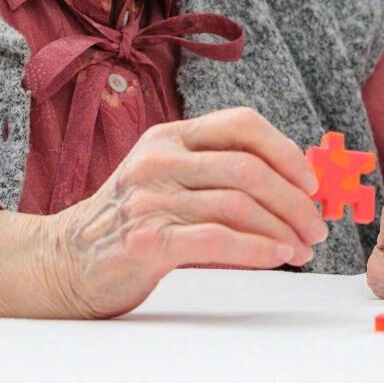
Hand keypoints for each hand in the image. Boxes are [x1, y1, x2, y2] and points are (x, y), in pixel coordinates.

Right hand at [0, 107, 328, 317]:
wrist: (66, 259)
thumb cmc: (132, 220)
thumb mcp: (170, 178)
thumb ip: (219, 173)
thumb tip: (295, 187)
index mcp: (171, 136)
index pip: (242, 124)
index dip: (286, 150)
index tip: (312, 181)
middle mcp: (160, 159)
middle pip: (248, 169)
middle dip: (294, 200)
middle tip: (317, 225)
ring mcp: (150, 198)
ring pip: (238, 204)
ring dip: (282, 229)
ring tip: (302, 248)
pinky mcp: (147, 239)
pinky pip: (217, 238)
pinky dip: (256, 248)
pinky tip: (276, 255)